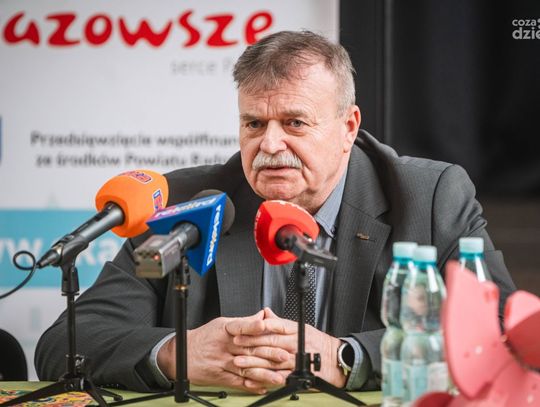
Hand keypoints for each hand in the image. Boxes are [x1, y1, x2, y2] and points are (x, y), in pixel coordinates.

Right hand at [157, 310, 287, 393]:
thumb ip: (244, 322)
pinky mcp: (220, 377)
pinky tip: (263, 387)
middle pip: (248, 349)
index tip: (264, 325)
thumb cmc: (205, 337)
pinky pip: (238, 382)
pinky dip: (251, 385)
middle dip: (268, 353)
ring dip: (263, 373)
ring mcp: (222, 362)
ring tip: (278, 376)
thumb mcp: (222, 324)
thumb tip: (262, 316)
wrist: (183, 354)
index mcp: (225, 330)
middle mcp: (224, 346)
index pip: (240, 327)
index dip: (252, 326)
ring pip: (245, 368)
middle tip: (284, 355)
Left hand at [230, 307, 346, 387]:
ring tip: (240, 362)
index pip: (274, 326)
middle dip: (251, 344)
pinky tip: (253, 378)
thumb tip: (265, 313)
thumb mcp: (300, 327)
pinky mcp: (298, 373)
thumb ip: (280, 322)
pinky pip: (279, 376)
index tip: (243, 330)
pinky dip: (265, 378)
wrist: (335, 359)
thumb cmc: (317, 342)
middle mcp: (295, 343)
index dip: (257, 328)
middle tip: (236, 345)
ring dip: (254, 362)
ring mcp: (296, 359)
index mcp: (295, 330)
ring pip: (272, 360)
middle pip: (271, 343)